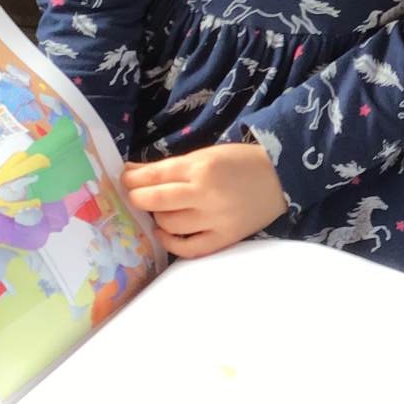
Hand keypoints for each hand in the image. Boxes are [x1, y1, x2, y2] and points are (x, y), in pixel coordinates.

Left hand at [120, 142, 288, 259]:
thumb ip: (170, 167)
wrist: (279, 178)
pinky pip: (189, 248)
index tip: (124, 179)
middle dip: (138, 197)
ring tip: (157, 210)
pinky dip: (171, 242)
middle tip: (134, 196)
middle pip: (158, 201)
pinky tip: (164, 232)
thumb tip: (133, 172)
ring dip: (156, 217)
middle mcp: (206, 195)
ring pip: (170, 224)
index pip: (156, 176)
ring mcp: (215, 219)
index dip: (133, 179)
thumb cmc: (239, 162)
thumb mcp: (205, 155)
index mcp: (201, 168)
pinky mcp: (224, 238)